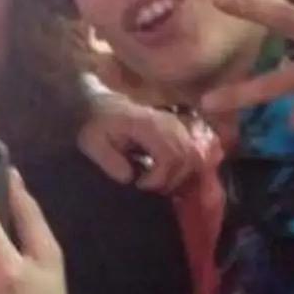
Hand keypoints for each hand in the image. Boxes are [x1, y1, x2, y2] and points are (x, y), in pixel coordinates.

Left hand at [81, 92, 209, 192]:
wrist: (103, 106)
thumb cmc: (97, 126)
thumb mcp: (92, 143)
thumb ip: (109, 160)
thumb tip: (130, 177)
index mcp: (148, 125)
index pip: (170, 156)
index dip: (159, 178)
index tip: (140, 185)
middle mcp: (170, 123)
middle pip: (189, 158)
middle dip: (171, 181)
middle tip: (150, 187)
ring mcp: (180, 124)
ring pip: (198, 155)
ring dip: (183, 176)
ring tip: (160, 183)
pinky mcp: (184, 129)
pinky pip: (202, 148)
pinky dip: (193, 165)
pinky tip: (174, 175)